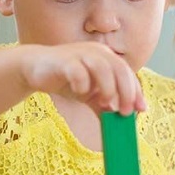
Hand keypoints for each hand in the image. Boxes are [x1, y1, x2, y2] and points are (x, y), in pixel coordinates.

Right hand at [21, 42, 146, 115]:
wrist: (34, 68)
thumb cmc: (66, 79)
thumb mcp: (88, 94)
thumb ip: (103, 105)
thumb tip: (119, 122)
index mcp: (105, 57)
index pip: (127, 73)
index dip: (136, 91)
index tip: (140, 110)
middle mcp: (96, 52)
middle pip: (119, 68)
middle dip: (125, 92)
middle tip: (125, 112)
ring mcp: (79, 54)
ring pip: (102, 67)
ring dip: (108, 87)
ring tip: (104, 103)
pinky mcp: (63, 61)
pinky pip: (77, 71)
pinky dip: (83, 83)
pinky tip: (80, 92)